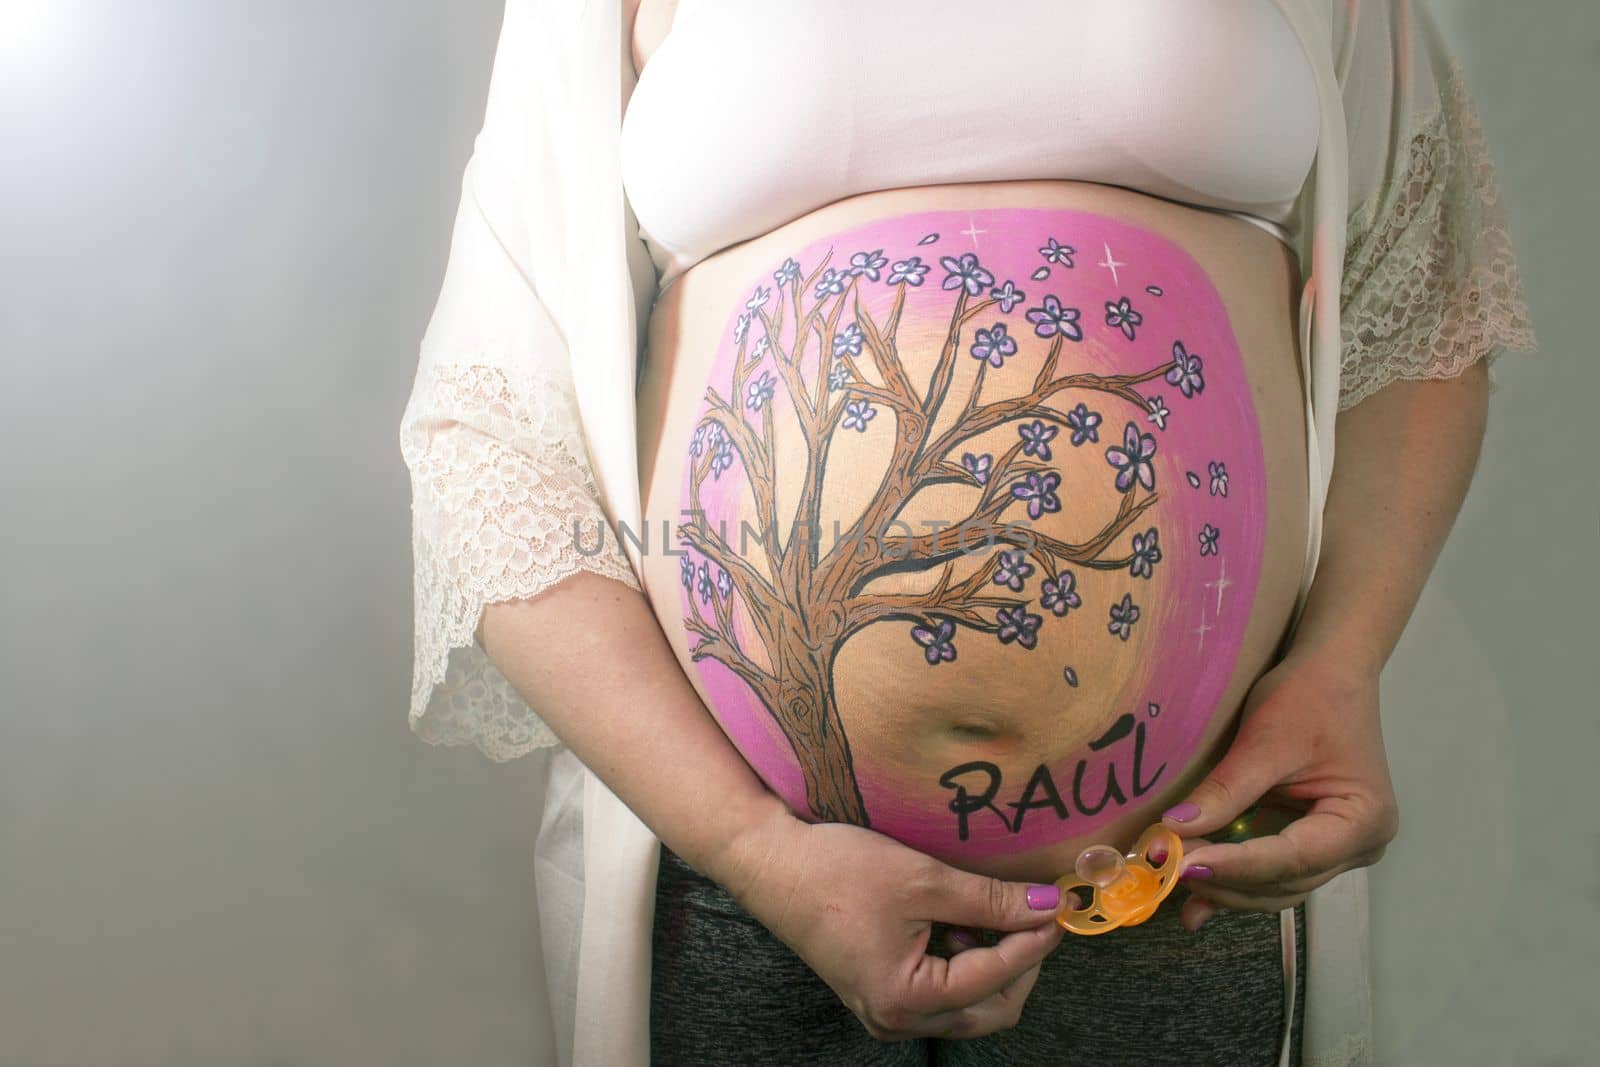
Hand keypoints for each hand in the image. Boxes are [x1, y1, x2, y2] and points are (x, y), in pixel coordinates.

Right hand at [718, 810, 1065, 1041]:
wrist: (771, 862)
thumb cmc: (837, 869)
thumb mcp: (923, 879)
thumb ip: (989, 899)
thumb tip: (1046, 905)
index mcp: (906, 998)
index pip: (995, 976)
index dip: (1034, 939)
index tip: (1061, 905)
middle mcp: (897, 1018)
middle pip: (990, 1009)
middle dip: (1019, 963)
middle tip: (1035, 914)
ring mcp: (886, 1011)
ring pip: (968, 1005)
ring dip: (992, 964)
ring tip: (993, 911)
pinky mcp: (878, 993)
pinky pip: (941, 994)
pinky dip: (962, 963)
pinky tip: (960, 920)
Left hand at [1159, 648, 1400, 930]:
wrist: (1330, 671)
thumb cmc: (1309, 695)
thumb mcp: (1265, 741)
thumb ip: (1225, 792)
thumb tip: (1176, 831)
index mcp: (1362, 819)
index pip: (1292, 857)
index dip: (1236, 865)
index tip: (1184, 865)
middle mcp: (1360, 845)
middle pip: (1286, 880)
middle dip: (1227, 880)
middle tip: (1169, 871)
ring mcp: (1340, 848)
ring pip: (1278, 886)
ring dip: (1228, 887)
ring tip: (1174, 882)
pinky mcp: (1315, 842)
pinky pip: (1273, 870)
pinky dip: (1236, 878)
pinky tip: (1197, 897)